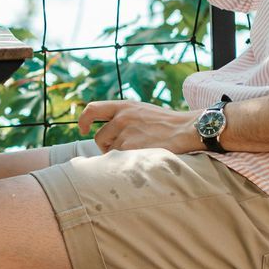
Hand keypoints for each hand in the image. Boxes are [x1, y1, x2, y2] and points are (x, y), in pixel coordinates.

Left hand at [76, 98, 203, 154]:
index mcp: (124, 106)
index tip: (82, 129)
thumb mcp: (142, 111)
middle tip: (124, 149)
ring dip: (119, 155)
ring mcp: (126, 133)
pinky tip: (141, 157)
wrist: (186, 129)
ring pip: (110, 151)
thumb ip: (123, 116)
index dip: (83, 120)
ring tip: (139, 151)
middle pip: (99, 137)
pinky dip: (126, 162)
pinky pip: (119, 160)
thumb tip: (106, 130)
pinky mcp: (131, 148)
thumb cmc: (166, 123)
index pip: (92, 109)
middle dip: (107, 146)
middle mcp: (122, 118)